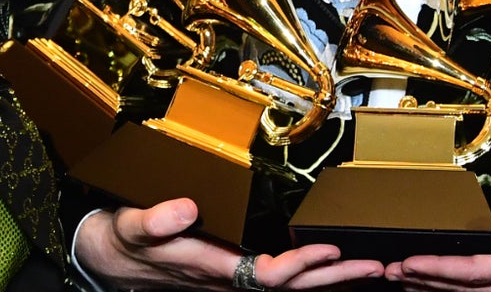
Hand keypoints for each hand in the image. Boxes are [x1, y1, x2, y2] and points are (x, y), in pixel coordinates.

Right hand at [76, 198, 383, 290]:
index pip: (269, 276)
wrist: (109, 259)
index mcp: (213, 269)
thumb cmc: (123, 240)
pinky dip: (315, 277)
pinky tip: (338, 272)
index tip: (333, 252)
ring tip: (375, 271)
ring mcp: (235, 280)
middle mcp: (230, 279)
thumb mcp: (130, 226)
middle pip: (294, 289)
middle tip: (381, 268)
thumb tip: (189, 208)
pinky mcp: (236, 273)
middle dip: (337, 279)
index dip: (303, 267)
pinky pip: (285, 281)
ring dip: (334, 281)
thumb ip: (155, 220)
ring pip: (294, 288)